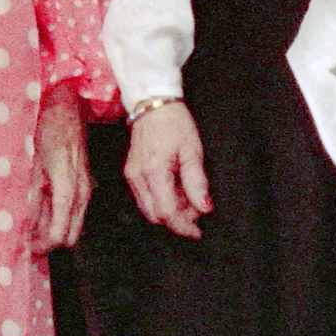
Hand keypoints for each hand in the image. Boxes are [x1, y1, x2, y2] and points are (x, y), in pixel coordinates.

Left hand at [35, 90, 90, 251]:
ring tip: (30, 229)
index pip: (60, 235)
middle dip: (50, 243)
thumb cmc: (47, 128)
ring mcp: (85, 187)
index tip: (25, 249)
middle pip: (71, 236)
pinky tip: (40, 211)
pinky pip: (73, 210)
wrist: (66, 106)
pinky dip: (58, 217)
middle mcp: (81, 192)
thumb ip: (30, 196)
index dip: (42, 246)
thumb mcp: (31, 163)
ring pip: (73, 225)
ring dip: (54, 231)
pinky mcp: (83, 182)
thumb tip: (23, 223)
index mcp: (67, 189)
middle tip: (26, 242)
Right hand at [124, 101, 210, 239]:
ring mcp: (132, 176)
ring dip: (169, 211)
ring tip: (187, 199)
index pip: (167, 212)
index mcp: (154, 171)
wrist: (153, 105)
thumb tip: (204, 207)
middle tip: (197, 211)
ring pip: (149, 210)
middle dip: (178, 220)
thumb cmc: (174, 123)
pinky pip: (145, 199)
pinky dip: (161, 201)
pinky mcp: (131, 174)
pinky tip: (175, 191)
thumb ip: (197, 182)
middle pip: (156, 216)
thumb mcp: (193, 150)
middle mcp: (138, 177)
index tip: (198, 230)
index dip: (184, 226)